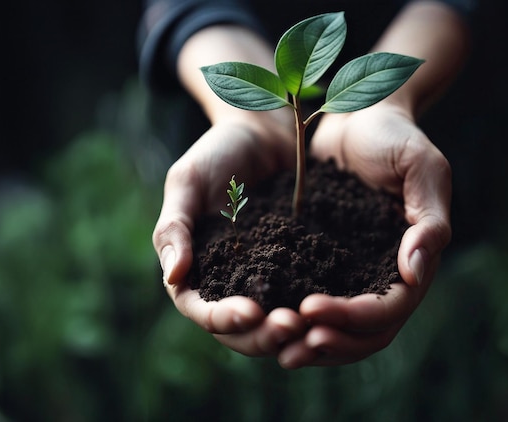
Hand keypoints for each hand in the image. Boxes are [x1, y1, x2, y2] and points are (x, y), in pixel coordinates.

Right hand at [153, 118, 309, 358]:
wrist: (265, 132)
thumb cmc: (218, 152)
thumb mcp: (187, 182)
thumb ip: (175, 227)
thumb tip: (173, 277)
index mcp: (195, 270)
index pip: (201, 309)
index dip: (221, 318)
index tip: (249, 313)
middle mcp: (230, 282)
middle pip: (240, 329)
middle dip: (263, 334)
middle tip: (291, 326)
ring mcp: (266, 277)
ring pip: (273, 322)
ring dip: (291, 331)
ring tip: (313, 325)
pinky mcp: (298, 267)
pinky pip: (305, 295)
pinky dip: (315, 308)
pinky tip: (334, 306)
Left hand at [277, 102, 451, 367]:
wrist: (360, 114)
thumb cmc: (395, 136)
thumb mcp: (422, 167)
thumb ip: (428, 218)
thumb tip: (416, 273)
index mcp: (414, 258)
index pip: (391, 307)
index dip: (355, 317)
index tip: (311, 309)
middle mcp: (386, 274)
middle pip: (368, 332)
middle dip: (332, 342)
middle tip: (291, 346)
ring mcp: (357, 271)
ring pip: (344, 329)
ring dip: (314, 345)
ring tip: (278, 349)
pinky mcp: (328, 262)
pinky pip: (318, 303)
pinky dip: (300, 322)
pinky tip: (271, 322)